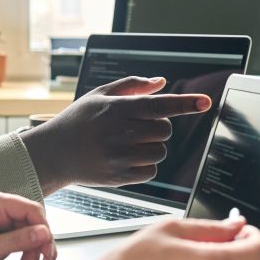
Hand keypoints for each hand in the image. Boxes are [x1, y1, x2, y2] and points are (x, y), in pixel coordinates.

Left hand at [0, 190, 57, 259]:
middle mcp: (0, 209)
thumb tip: (43, 233)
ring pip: (32, 237)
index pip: (31, 210)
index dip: (43, 229)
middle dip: (38, 248)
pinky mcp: (5, 235)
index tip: (46, 249)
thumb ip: (17, 240)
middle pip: (35, 224)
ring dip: (30, 258)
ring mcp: (3, 222)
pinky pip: (24, 245)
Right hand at [20, 76, 210, 192]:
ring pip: (161, 152)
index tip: (205, 103)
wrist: (53, 153)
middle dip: (158, 128)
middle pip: (165, 130)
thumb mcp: (99, 95)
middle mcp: (119, 132)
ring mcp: (120, 156)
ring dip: (153, 147)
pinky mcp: (119, 176)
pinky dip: (145, 165)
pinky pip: (151, 170)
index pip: (160, 105)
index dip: (186, 103)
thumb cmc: (77, 121)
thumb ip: (132, 86)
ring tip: (129, 144)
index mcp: (117, 109)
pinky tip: (125, 159)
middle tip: (136, 128)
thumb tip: (162, 83)